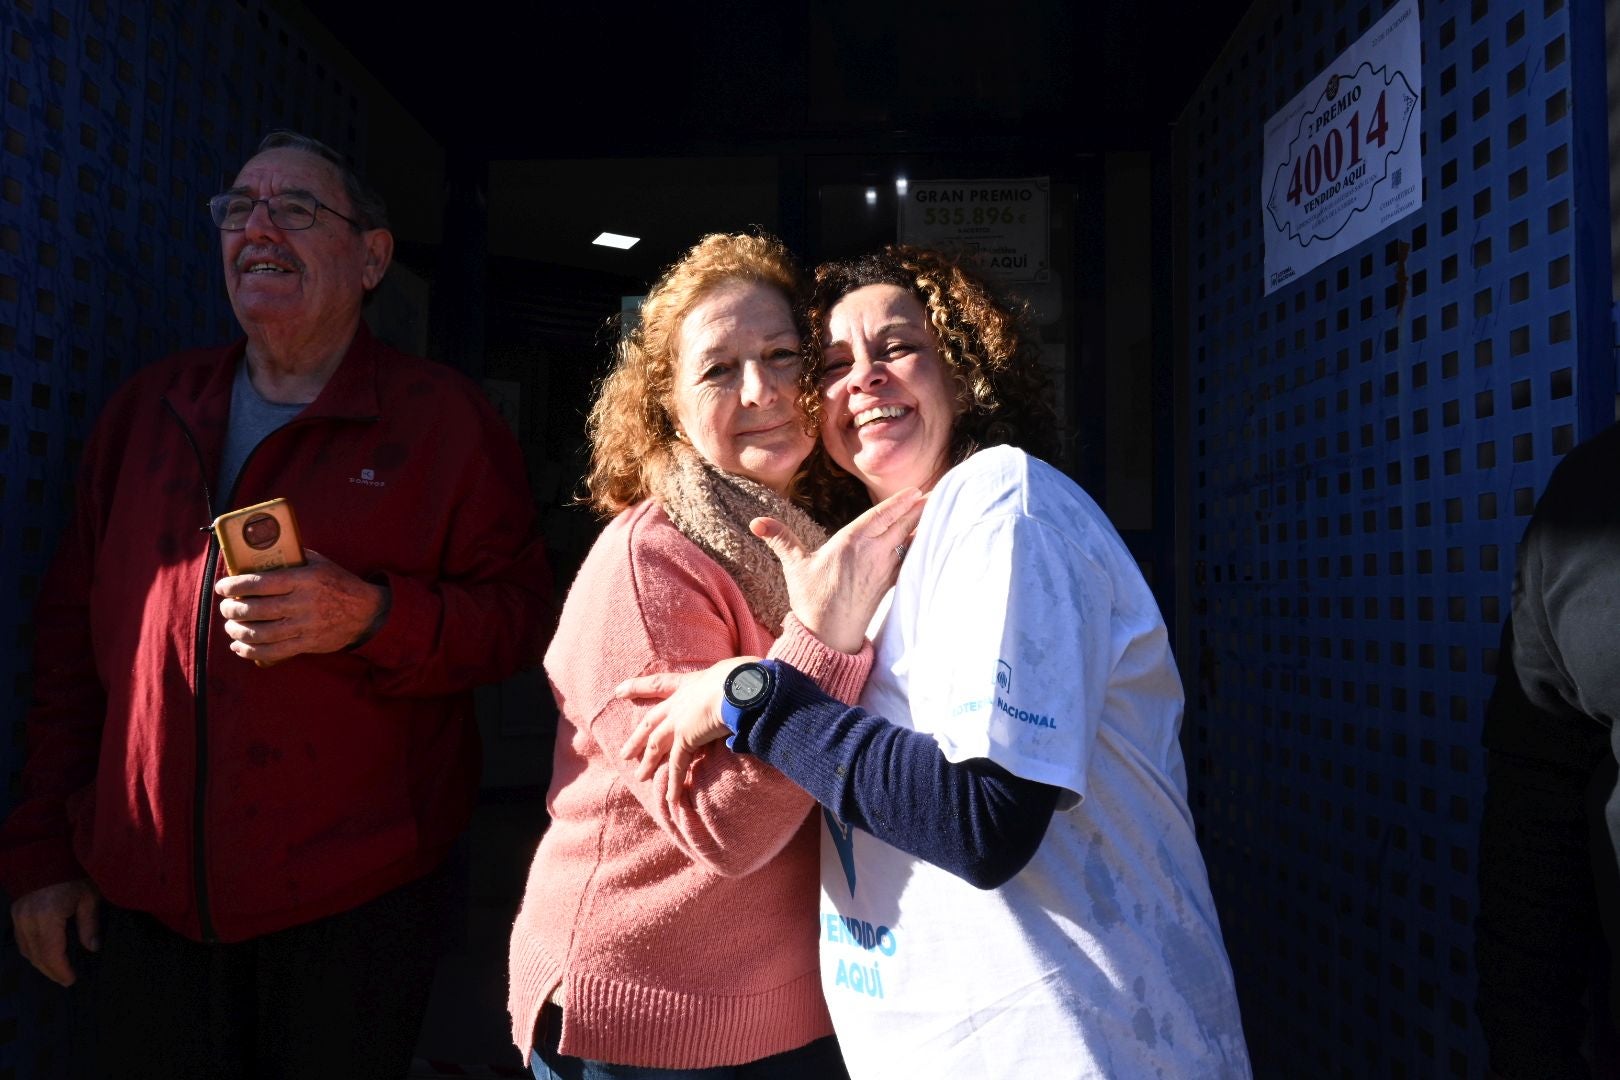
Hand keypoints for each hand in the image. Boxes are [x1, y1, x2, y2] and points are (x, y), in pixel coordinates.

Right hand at [11, 878, 98, 986]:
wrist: (48, 852)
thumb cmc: (73, 873)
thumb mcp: (88, 897)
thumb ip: (89, 924)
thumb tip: (93, 948)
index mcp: (47, 917)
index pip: (51, 953)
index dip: (60, 970)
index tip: (71, 980)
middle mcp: (27, 920)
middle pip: (36, 955)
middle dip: (51, 970)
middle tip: (65, 980)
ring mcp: (18, 916)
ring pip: (26, 950)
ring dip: (40, 963)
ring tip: (56, 970)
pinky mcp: (15, 912)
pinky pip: (20, 940)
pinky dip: (31, 951)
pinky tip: (43, 954)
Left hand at [215, 548, 388, 663]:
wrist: (366, 611)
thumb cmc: (338, 583)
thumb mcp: (319, 563)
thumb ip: (292, 558)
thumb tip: (259, 552)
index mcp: (303, 579)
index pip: (260, 583)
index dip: (235, 586)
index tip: (222, 587)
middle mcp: (303, 603)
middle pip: (256, 609)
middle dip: (232, 610)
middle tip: (225, 607)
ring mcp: (305, 625)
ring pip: (260, 633)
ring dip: (237, 631)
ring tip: (230, 626)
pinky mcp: (307, 644)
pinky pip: (273, 652)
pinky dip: (251, 651)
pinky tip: (239, 646)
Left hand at [619, 658, 758, 812]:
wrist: (741, 685)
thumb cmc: (744, 675)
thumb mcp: (735, 673)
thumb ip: (735, 682)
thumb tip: (750, 685)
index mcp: (690, 684)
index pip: (658, 684)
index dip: (637, 687)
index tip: (618, 690)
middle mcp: (679, 703)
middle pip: (650, 722)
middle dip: (636, 737)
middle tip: (624, 752)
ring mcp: (679, 722)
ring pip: (657, 745)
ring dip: (648, 762)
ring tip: (639, 776)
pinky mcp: (686, 740)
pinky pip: (677, 766)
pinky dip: (674, 783)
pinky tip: (671, 798)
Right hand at [755, 487, 925, 652]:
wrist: (828, 636)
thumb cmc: (811, 600)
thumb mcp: (794, 566)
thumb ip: (780, 539)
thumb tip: (756, 522)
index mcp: (850, 542)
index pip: (880, 516)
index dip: (899, 503)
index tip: (915, 491)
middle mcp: (871, 553)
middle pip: (899, 525)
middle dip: (917, 509)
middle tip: (935, 494)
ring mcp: (882, 570)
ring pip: (906, 542)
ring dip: (920, 527)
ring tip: (934, 512)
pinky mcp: (887, 585)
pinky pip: (907, 561)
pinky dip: (917, 549)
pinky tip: (925, 544)